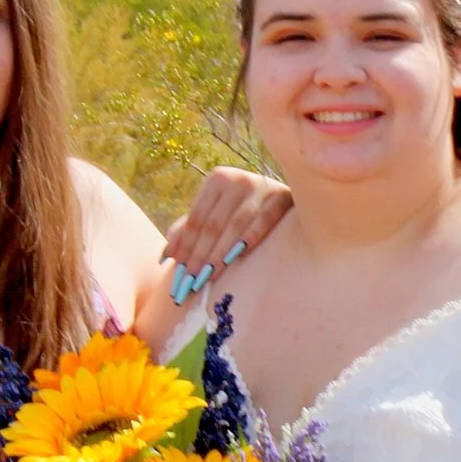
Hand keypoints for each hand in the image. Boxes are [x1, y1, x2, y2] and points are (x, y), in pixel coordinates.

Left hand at [161, 167, 290, 297]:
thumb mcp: (216, 215)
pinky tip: (238, 256)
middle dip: (199, 255)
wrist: (296, 196)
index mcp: (217, 179)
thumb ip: (188, 231)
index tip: (178, 273)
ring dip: (219, 253)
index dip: (185, 247)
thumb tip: (165, 255)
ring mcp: (260, 186)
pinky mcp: (282, 197)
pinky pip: (264, 220)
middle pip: (212, 224)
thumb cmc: (246, 211)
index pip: (196, 219)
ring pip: (234, 225)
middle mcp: (237, 179)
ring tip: (209, 277)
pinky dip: (250, 237)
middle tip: (191, 282)